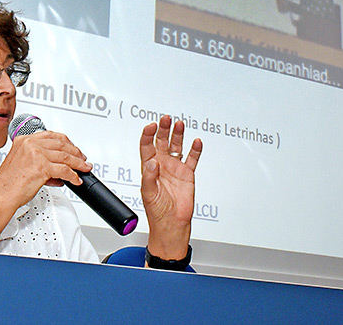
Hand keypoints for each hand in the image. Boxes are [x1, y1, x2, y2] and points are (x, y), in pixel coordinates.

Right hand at [0, 131, 90, 236]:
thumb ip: (40, 160)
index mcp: (24, 140)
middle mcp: (30, 144)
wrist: (1, 195)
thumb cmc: (8, 183)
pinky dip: (73, 176)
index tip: (73, 148)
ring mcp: (36, 154)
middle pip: (61, 143)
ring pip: (65, 156)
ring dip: (78, 163)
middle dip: (75, 152)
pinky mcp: (41, 167)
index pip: (51, 135)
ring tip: (84, 168)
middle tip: (82, 159)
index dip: (66, 141)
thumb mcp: (22, 163)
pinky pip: (64, 170)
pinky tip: (75, 179)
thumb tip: (58, 167)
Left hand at [140, 115, 201, 259]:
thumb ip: (149, 177)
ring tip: (179, 124)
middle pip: (162, 141)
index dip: (147, 135)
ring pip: (176, 146)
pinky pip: (192, 158)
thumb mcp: (148, 193)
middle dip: (163, 129)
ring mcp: (175, 168)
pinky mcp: (187, 174)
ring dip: (178, 135)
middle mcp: (162, 165)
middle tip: (165, 119)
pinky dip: (195, 150)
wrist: (172, 224)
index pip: (147, 146)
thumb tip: (152, 163)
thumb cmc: (157, 211)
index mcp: (149, 167)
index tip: (150, 126)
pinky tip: (196, 142)